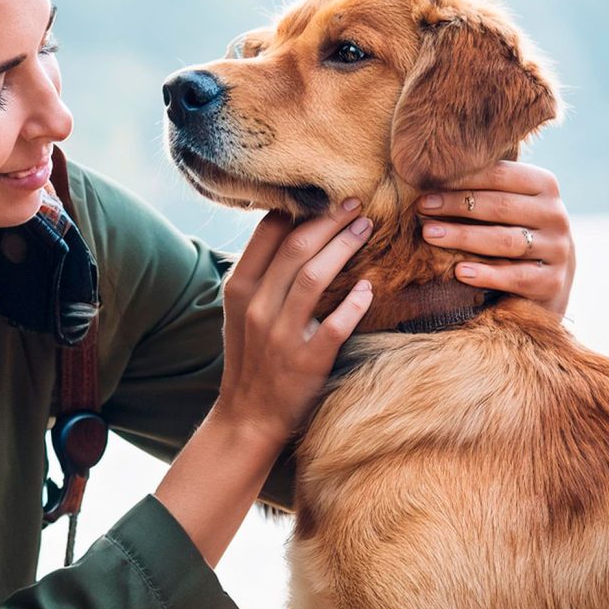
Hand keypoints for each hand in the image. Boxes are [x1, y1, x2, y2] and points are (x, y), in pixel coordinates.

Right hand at [214, 201, 373, 447]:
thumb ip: (261, 272)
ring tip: (366, 228)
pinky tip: (368, 288)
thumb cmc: (250, 355)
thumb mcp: (241, 309)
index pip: (267, 233)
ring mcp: (281, 334)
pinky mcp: (307, 360)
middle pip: (297, 248)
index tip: (324, 194)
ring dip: (344, 247)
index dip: (299, 207)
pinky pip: (336, 324)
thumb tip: (290, 224)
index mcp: (240, 288)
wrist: (248, 415)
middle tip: (356, 203)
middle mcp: (257, 307)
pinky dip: (355, 304)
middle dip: (330, 220)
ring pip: (315, 277)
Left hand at [417, 161, 575, 316]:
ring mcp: (557, 250)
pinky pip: (515, 277)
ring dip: (464, 237)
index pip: (502, 175)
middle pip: (502, 206)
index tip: (426, 185)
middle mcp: (556, 215)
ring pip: (506, 241)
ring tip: (430, 234)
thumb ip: (480, 190)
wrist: (547, 280)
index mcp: (545, 186)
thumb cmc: (512, 231)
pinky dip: (487, 274)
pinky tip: (460, 271)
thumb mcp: (504, 207)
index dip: (463, 178)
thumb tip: (428, 176)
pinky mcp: (552, 282)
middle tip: (422, 208)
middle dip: (457, 205)